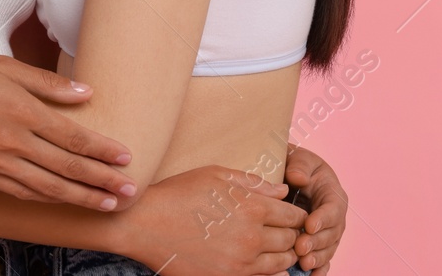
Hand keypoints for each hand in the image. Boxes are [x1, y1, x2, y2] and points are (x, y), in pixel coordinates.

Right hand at [0, 53, 140, 211]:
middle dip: (102, 181)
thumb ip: (46, 83)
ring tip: (108, 205)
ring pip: (48, 188)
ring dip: (82, 198)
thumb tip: (86, 92)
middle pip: (67, 168)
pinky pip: (22, 193)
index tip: (126, 158)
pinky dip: (48, 199)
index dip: (102, 150)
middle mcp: (11, 141)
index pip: (72, 137)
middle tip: (130, 191)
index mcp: (20, 110)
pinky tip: (65, 201)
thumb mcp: (3, 65)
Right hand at [116, 165, 306, 275]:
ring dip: (286, 255)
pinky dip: (273, 274)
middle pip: (291, 240)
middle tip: (289, 232)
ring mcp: (241, 262)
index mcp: (252, 207)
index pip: (292, 215)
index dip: (297, 214)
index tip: (293, 215)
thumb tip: (283, 192)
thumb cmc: (178, 194)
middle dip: (293, 234)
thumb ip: (253, 183)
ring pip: (282, 263)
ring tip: (280, 249)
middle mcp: (252, 237)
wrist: (145, 224)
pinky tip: (269, 268)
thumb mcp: (215, 176)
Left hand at [284, 145, 346, 272]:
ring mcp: (328, 231)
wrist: (288, 175)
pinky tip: (312, 275)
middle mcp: (334, 215)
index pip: (332, 208)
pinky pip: (323, 257)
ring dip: (318, 257)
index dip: (323, 218)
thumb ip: (299, 166)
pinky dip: (320, 267)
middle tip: (301, 248)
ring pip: (328, 247)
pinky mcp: (319, 242)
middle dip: (317, 242)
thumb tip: (299, 178)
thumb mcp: (298, 158)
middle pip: (332, 232)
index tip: (309, 226)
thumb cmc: (295, 165)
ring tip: (303, 263)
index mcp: (333, 194)